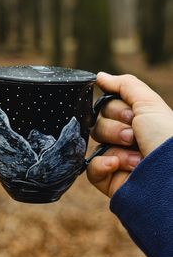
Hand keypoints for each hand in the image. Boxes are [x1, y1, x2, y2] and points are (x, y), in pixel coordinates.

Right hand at [87, 72, 172, 197]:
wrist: (171, 176)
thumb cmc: (165, 136)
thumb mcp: (148, 103)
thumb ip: (124, 85)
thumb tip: (99, 76)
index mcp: (136, 121)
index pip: (106, 108)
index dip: (116, 111)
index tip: (133, 117)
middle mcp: (126, 139)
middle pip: (98, 126)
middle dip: (116, 130)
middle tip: (134, 138)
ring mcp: (117, 160)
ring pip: (95, 146)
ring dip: (116, 150)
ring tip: (136, 159)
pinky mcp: (110, 180)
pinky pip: (91, 169)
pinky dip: (102, 166)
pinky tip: (116, 166)